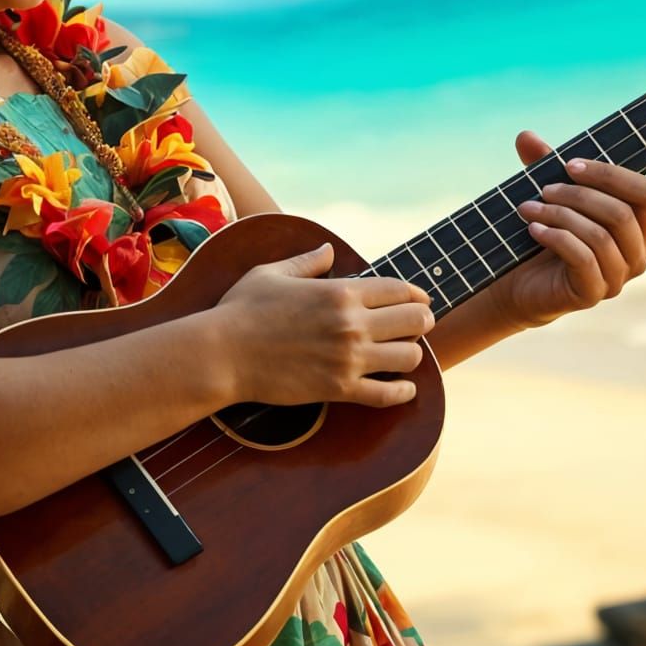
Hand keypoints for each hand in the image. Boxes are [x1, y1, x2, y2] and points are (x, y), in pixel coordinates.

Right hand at [212, 239, 435, 408]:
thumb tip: (328, 250)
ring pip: (408, 358)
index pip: (398, 290)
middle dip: (422, 322)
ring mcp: (348, 359)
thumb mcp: (272, 273)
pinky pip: (385, 395)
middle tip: (420, 325)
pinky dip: (402, 393)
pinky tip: (405, 389)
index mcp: (339, 292)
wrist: (223, 354)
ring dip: (411, 355)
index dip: (416, 295)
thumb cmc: (242, 309)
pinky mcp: (339, 389)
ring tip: (405, 354)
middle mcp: (351, 324)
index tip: (421, 300)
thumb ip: (306, 262)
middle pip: (414, 322)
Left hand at [486, 130, 645, 328]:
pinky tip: (532, 229)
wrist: (522, 284)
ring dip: (560, 215)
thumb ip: (543, 165)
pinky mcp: (593, 294)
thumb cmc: (546, 234)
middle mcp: (639, 253)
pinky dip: (555, 238)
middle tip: (543, 188)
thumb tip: (525, 135)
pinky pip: (583, 259)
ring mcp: (619, 278)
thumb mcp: (548, 195)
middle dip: (578, 194)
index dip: (612, 175)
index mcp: (641, 225)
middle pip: (622, 213)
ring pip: (601, 236)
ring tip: (529, 208)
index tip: (569, 165)